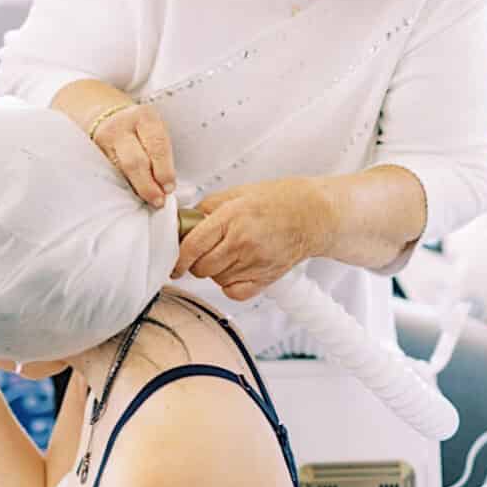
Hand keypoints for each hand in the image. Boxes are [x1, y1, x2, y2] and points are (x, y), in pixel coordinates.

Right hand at [87, 102, 176, 207]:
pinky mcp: (92, 152)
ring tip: (146, 198)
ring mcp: (102, 140)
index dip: (164, 171)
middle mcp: (121, 127)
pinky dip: (121, 184)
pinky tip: (130, 191)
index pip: (157, 146)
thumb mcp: (153, 130)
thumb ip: (160, 153)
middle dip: (147, 185)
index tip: (169, 188)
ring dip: (135, 187)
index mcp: (144, 117)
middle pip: (134, 161)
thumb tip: (166, 187)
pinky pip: (108, 172)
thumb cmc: (138, 128)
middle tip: (157, 200)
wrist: (108, 117)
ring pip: (119, 170)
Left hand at [174, 177, 338, 300]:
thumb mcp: (235, 194)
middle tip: (205, 252)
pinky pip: (234, 292)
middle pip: (200, 267)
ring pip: (216, 279)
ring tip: (228, 255)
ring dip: (214, 271)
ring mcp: (255, 262)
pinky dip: (230, 285)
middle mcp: (242, 242)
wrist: (313, 215)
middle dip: (195, 262)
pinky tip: (236, 270)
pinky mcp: (266, 277)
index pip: (191, 246)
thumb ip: (205, 209)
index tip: (172, 264)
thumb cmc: (276, 201)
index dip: (176, 258)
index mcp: (231, 218)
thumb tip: (180, 225)